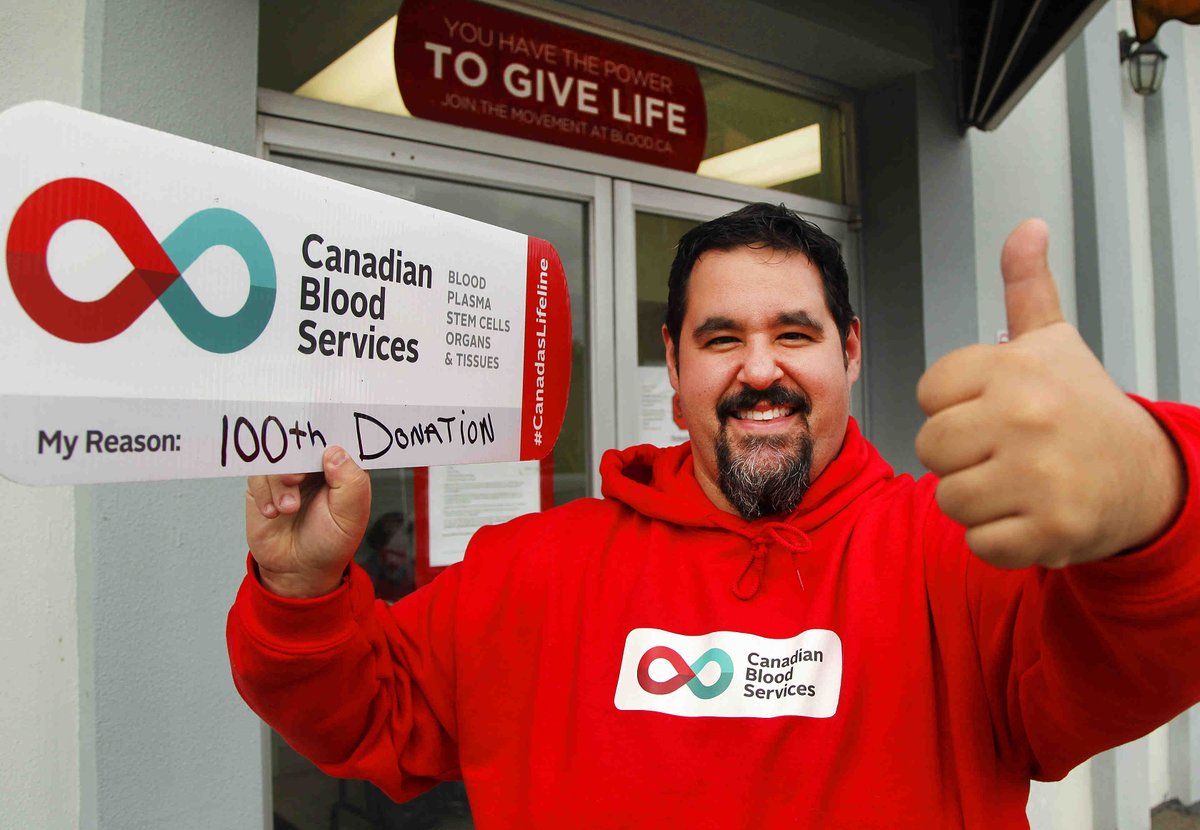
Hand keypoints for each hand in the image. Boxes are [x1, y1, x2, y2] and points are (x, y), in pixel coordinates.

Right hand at [245, 446, 371, 596]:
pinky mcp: (263, 485)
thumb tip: (335, 451)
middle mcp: (314, 465)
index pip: (338, 437)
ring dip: (280, 482)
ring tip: (289, 509)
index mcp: (342, 467)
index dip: (330, 433)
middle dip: (297, 458)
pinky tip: (274, 513)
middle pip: (303, 440)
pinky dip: (264, 493)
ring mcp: (287, 473)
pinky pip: (257, 474)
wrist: (297, 570)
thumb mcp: (351, 516)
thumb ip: (350, 482)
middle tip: (296, 480)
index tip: (321, 444)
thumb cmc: (329, 542)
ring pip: (278, 456)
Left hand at [915, 219, 1182, 567]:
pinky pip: (979, 543)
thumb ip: (1027, 287)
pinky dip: (999, 539)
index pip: (928, 394)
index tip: (992, 409)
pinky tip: (1029, 514)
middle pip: (930, 449)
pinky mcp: (1051, 529)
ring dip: (978, 500)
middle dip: (959, 457)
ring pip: (949, 499)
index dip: (953, 407)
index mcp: (1015, 368)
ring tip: (1018, 482)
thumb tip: (1027, 228)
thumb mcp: (1054, 342)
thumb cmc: (1085, 409)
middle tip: (1003, 451)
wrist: (1148, 476)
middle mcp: (1026, 417)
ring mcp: (1040, 476)